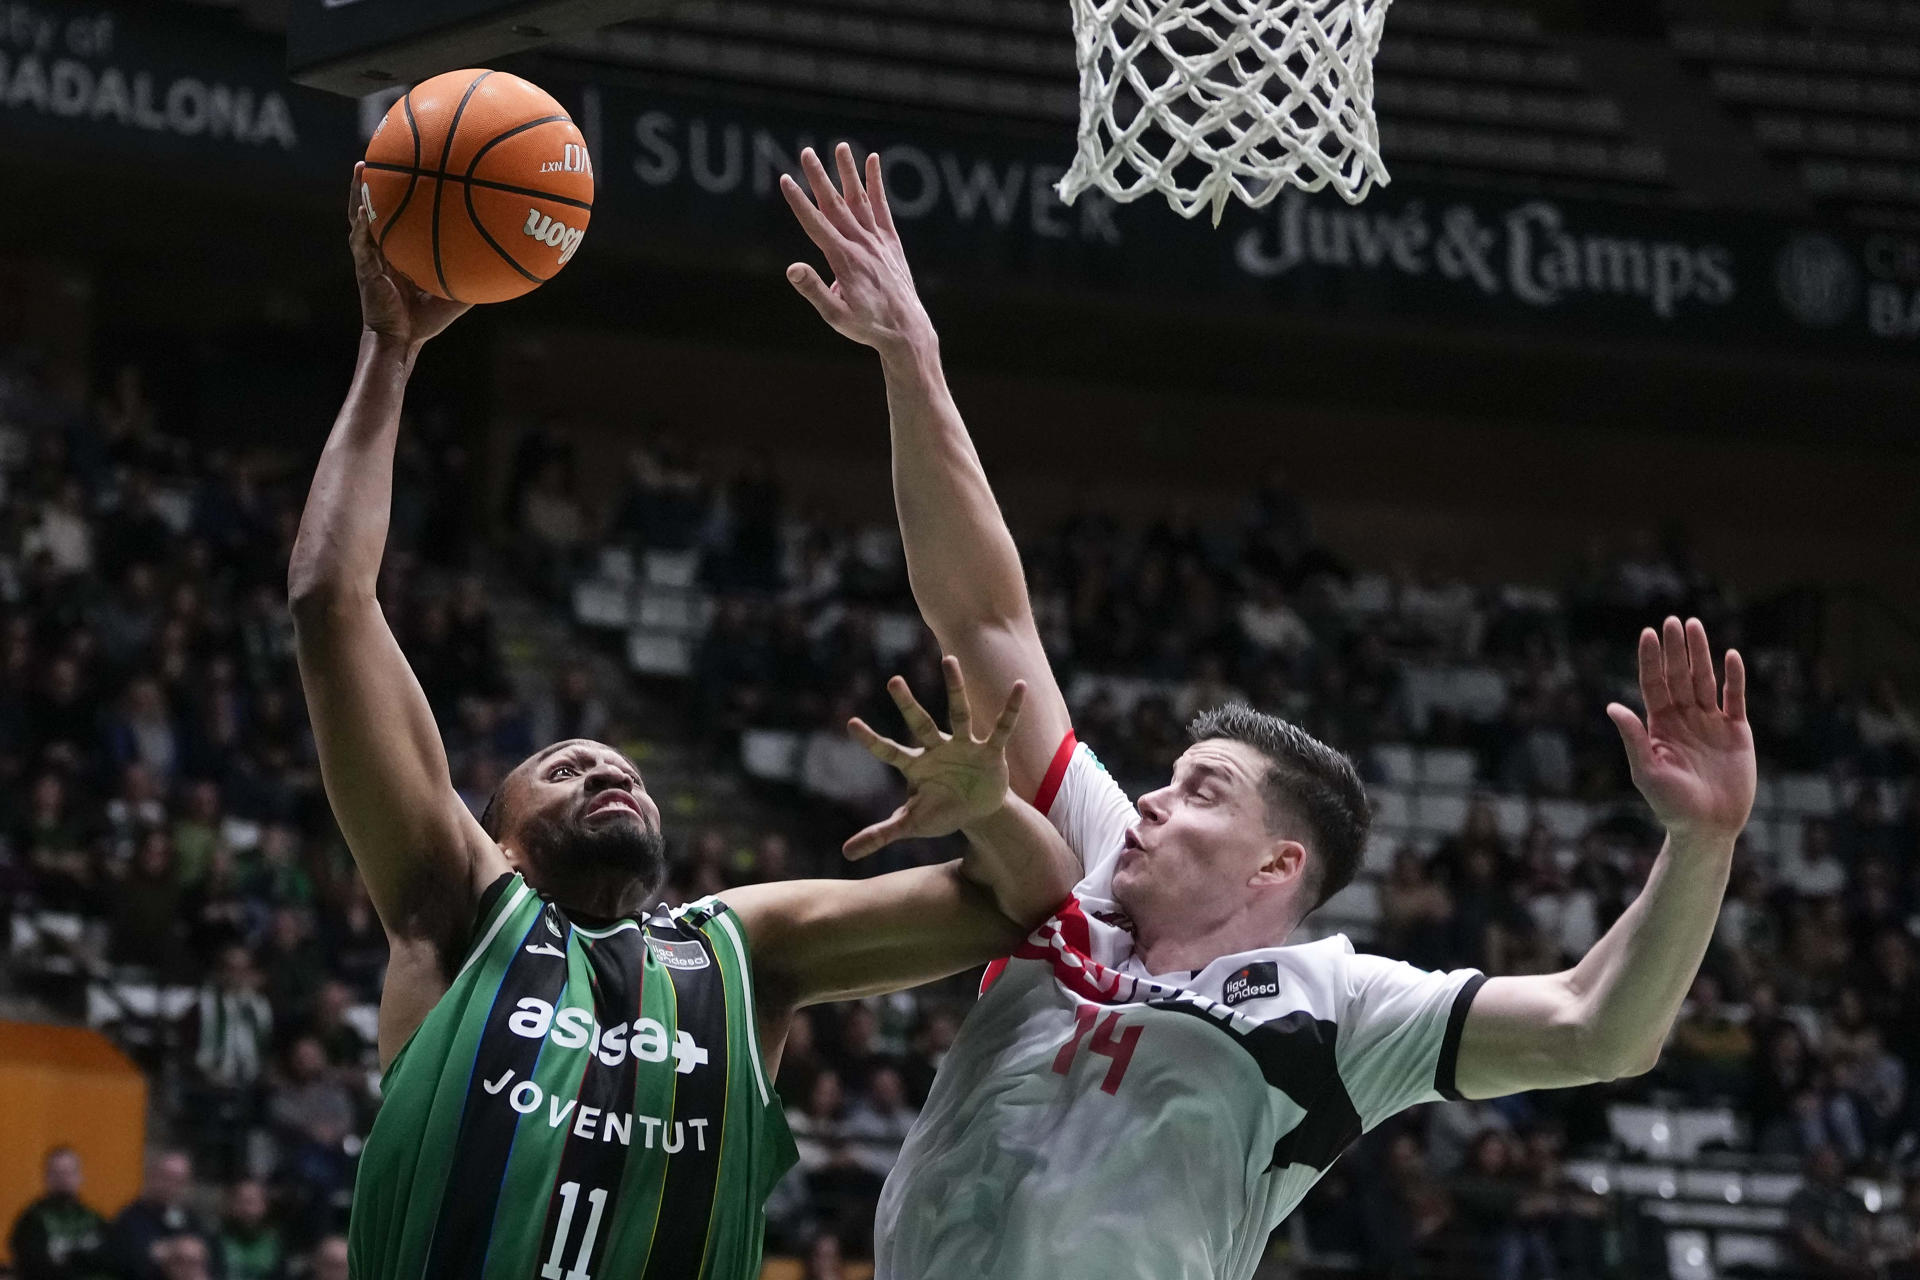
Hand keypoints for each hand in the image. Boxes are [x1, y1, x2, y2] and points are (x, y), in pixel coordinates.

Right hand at [347, 163, 469, 349]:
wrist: (401, 340)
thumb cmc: (425, 319)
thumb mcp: (456, 293)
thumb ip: (475, 276)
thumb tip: (504, 265)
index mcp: (400, 249)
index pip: (400, 213)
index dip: (402, 191)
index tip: (412, 164)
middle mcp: (383, 248)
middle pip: (378, 205)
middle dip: (378, 179)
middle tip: (384, 152)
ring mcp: (370, 256)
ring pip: (361, 216)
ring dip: (359, 191)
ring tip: (362, 167)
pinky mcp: (364, 268)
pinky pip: (360, 242)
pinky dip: (361, 226)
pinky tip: (362, 210)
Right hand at [780, 144, 932, 353]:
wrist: (907, 330)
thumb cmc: (867, 326)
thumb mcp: (835, 316)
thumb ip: (814, 290)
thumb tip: (792, 269)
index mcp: (843, 260)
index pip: (815, 224)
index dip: (798, 201)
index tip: (785, 179)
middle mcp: (861, 244)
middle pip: (835, 204)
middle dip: (818, 177)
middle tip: (806, 152)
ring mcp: (877, 241)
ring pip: (859, 200)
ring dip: (848, 173)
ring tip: (840, 147)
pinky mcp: (891, 243)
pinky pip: (882, 207)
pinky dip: (876, 184)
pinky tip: (872, 162)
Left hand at [842, 656, 1025, 858]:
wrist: (979, 813)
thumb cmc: (941, 811)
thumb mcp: (911, 824)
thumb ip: (880, 834)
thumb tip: (845, 853)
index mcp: (916, 765)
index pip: (889, 750)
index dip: (871, 740)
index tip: (851, 724)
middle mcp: (938, 749)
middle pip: (920, 723)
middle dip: (907, 704)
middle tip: (892, 681)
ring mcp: (964, 747)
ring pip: (958, 714)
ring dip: (954, 688)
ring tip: (948, 660)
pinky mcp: (990, 752)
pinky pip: (1000, 729)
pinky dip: (1011, 710)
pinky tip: (1020, 686)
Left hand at [1607, 616, 1755, 846]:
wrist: (1707, 827)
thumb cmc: (1672, 804)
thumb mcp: (1647, 770)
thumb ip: (1633, 737)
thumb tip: (1612, 706)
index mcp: (1659, 726)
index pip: (1654, 684)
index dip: (1651, 659)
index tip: (1648, 633)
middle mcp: (1684, 719)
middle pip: (1679, 676)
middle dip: (1675, 649)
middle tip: (1672, 621)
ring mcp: (1711, 723)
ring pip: (1705, 681)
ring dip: (1701, 654)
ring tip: (1695, 626)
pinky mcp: (1737, 732)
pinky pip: (1734, 699)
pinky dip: (1734, 678)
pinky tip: (1731, 656)